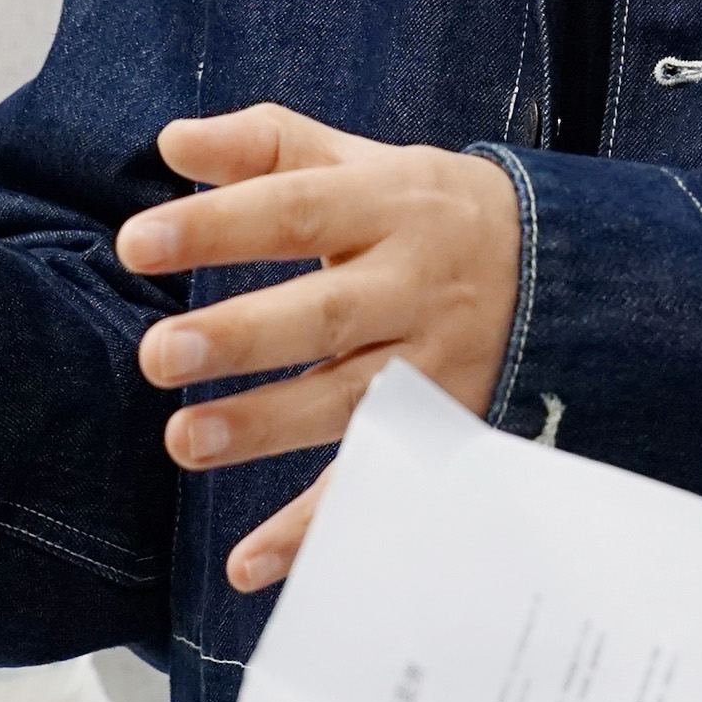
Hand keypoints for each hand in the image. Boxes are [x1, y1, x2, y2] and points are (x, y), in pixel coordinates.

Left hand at [116, 106, 518, 591]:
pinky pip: (375, 480)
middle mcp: (414, 284)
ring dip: (267, 426)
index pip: (296, 207)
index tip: (137, 240)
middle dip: (242, 336)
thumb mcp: (363, 161)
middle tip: (161, 353)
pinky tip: (250, 560)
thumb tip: (174, 141)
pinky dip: (315, 527)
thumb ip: (267, 145)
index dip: (217, 225)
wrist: (564, 269)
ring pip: (348, 400)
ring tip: (186, 440)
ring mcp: (432, 361)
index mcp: (390, 204)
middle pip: (325, 313)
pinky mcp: (440, 426)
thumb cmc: (430, 211)